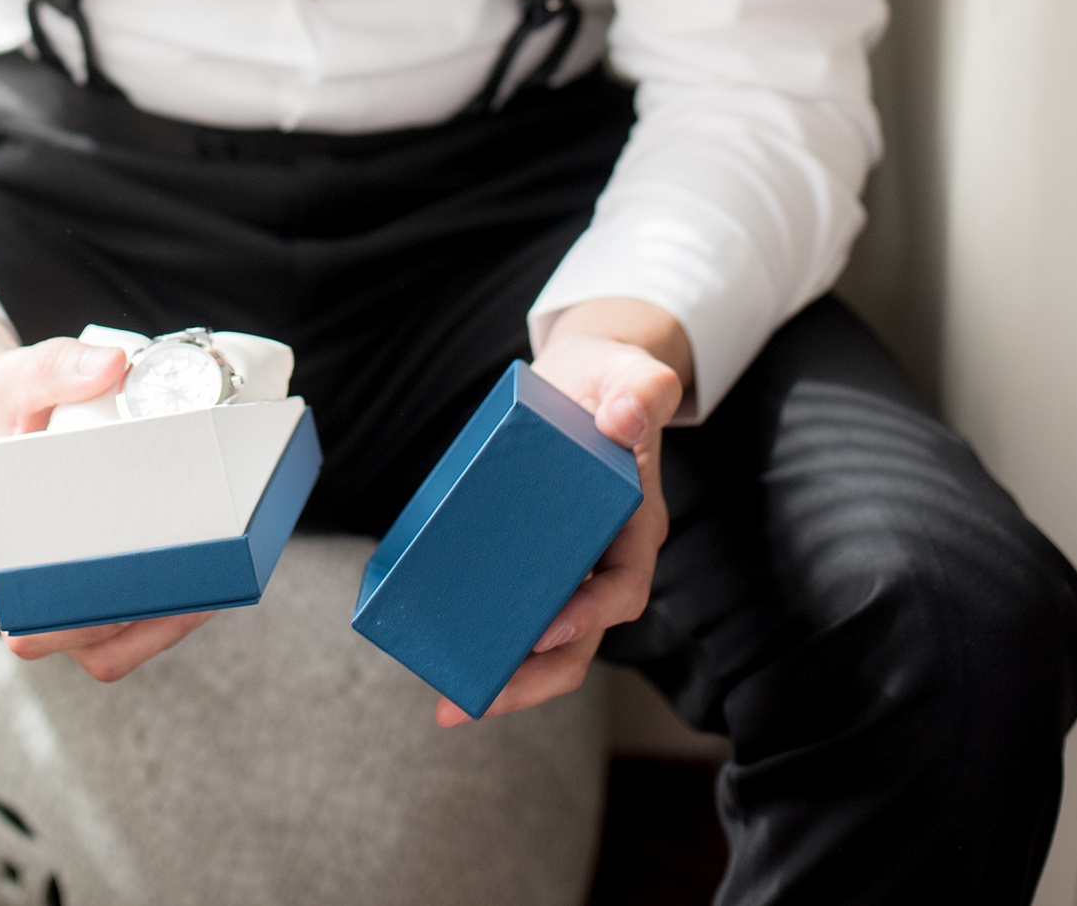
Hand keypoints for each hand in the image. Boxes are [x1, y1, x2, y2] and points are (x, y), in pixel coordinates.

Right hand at [0, 304, 214, 679]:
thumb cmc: (2, 403)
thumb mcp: (18, 376)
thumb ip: (56, 366)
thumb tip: (112, 365)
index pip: (24, 616)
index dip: (75, 623)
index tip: (126, 597)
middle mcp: (20, 580)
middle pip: (74, 639)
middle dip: (134, 629)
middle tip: (192, 590)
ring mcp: (55, 585)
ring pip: (103, 644)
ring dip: (155, 629)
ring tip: (208, 590)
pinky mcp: (86, 576)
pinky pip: (120, 620)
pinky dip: (159, 613)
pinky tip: (201, 577)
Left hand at [433, 297, 689, 727]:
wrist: (592, 377)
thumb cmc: (617, 381)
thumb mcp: (636, 376)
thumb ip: (641, 393)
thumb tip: (622, 421)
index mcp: (637, 528)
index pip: (622, 589)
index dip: (589, 617)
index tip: (547, 629)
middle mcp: (605, 558)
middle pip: (578, 639)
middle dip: (532, 679)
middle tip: (474, 701)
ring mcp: (568, 563)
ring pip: (544, 638)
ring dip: (504, 675)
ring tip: (447, 700)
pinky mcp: (533, 554)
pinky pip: (512, 602)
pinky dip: (483, 630)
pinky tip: (435, 644)